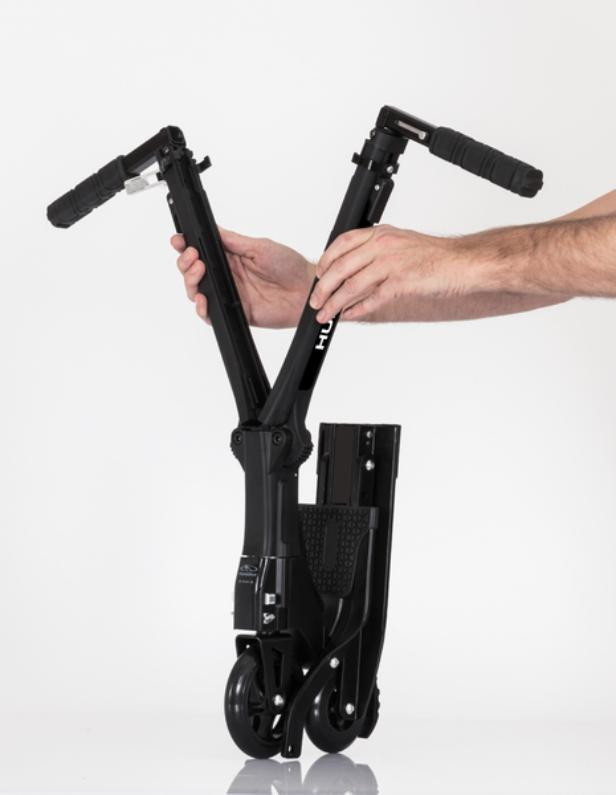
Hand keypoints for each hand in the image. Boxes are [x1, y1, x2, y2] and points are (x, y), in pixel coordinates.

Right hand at [172, 229, 313, 328]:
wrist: (305, 290)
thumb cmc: (289, 267)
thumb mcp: (260, 247)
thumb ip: (234, 241)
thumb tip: (212, 229)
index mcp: (231, 257)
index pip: (201, 250)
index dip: (186, 245)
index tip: (179, 239)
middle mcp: (227, 275)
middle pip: (192, 271)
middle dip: (185, 262)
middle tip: (192, 256)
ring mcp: (229, 294)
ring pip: (196, 291)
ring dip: (190, 281)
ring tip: (198, 270)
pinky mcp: (234, 311)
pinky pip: (210, 314)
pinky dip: (201, 309)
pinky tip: (203, 299)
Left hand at [310, 225, 469, 322]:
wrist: (463, 263)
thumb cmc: (435, 257)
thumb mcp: (401, 244)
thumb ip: (377, 252)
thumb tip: (355, 269)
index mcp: (381, 234)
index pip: (342, 243)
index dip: (326, 261)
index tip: (319, 275)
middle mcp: (383, 245)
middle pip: (341, 267)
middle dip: (323, 287)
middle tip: (315, 301)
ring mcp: (391, 264)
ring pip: (352, 286)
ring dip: (334, 303)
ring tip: (326, 314)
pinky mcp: (400, 283)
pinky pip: (371, 299)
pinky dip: (356, 310)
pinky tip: (348, 316)